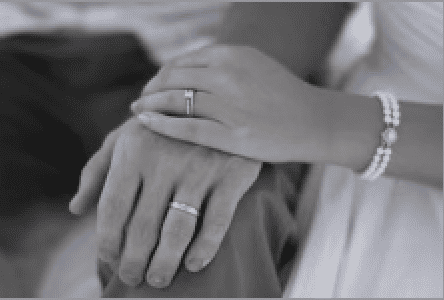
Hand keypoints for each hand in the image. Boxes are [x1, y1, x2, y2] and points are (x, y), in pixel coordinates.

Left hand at [69, 118, 260, 287]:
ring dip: (165, 263)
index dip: (108, 241)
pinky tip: (194, 264)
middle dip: (134, 261)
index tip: (108, 260)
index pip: (113, 208)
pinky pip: (217, 220)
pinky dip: (205, 247)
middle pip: (142, 226)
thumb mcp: (127, 137)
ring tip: (158, 279)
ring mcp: (200, 168)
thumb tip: (76, 209)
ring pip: (177, 229)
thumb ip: (98, 170)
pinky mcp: (231, 175)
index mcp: (135, 151)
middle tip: (133, 278)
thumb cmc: (163, 128)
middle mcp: (165, 160)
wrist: (218, 104)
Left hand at [131, 45, 330, 162]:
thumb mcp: (254, 66)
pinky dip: (161, 124)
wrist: (316, 122)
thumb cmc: (284, 96)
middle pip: (174, 78)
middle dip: (151, 89)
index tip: (154, 86)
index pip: (183, 61)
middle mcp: (229, 75)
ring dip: (150, 105)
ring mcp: (230, 105)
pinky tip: (145, 122)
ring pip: (175, 100)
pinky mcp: (232, 135)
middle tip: (141, 100)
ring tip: (137, 111)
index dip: (162, 75)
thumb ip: (223, 64)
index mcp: (234, 54)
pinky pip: (186, 127)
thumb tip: (189, 72)